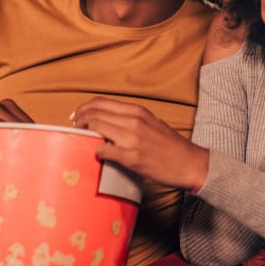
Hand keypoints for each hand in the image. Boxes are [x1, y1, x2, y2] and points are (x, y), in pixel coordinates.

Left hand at [71, 98, 208, 190]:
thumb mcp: (152, 122)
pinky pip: (104, 150)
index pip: (101, 102)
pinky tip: (98, 154)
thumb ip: (131, 120)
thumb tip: (109, 122)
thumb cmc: (170, 146)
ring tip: (81, 140)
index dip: (84, 108)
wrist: (190, 163)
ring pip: (96, 128)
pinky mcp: (132, 157)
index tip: (76, 117)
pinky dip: (96, 151)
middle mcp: (134, 121)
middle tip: (74, 129)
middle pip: (94, 113)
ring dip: (84, 134)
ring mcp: (132, 139)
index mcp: (138, 111)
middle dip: (79, 120)